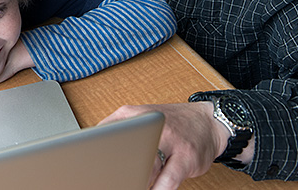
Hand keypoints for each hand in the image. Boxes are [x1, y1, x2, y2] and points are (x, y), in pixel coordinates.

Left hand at [100, 102, 227, 189]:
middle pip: (125, 153)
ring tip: (130, 184)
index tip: (89, 172)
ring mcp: (170, 140)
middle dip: (116, 173)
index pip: (104, 135)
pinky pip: (168, 179)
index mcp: (132, 114)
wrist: (208, 121)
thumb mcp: (138, 116)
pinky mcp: (186, 157)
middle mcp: (151, 124)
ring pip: (146, 168)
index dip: (96, 157)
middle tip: (110, 181)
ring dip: (137, 182)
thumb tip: (89, 147)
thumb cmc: (170, 124)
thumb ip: (115, 129)